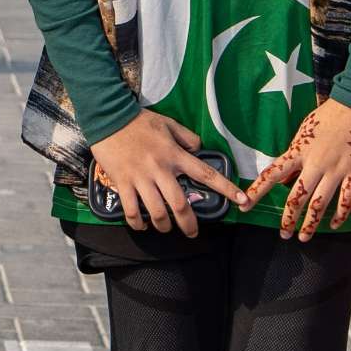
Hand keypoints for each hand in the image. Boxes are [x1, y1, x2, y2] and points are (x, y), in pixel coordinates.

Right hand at [86, 107, 246, 239]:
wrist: (108, 117)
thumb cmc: (139, 121)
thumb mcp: (168, 123)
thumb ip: (187, 137)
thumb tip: (199, 149)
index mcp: (175, 155)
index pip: (205, 174)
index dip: (226, 188)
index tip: (241, 200)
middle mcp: (160, 169)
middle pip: (180, 204)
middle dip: (189, 224)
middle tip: (192, 233)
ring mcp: (141, 178)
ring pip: (157, 212)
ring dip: (164, 226)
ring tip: (166, 228)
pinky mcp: (123, 183)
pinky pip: (132, 211)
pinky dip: (138, 223)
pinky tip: (142, 225)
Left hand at [245, 96, 350, 231]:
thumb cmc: (330, 114)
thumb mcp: (305, 130)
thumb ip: (296, 153)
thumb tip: (287, 175)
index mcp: (299, 150)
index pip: (272, 174)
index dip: (257, 191)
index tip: (245, 206)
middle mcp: (315, 163)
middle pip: (296, 197)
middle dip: (288, 219)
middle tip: (284, 234)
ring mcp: (336, 169)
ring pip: (319, 204)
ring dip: (310, 224)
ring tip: (304, 237)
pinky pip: (346, 199)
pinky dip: (339, 215)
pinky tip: (333, 225)